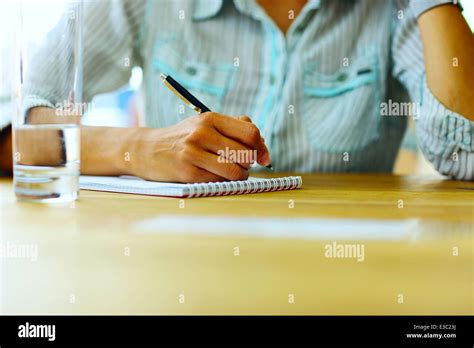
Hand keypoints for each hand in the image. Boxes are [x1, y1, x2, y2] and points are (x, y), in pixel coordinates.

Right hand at [121, 112, 270, 182]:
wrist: (146, 150)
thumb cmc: (183, 138)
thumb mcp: (205, 124)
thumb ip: (233, 127)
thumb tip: (261, 142)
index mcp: (210, 118)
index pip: (250, 132)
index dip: (262, 147)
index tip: (263, 157)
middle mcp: (202, 133)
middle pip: (246, 153)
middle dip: (250, 164)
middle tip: (243, 166)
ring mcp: (193, 153)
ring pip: (235, 170)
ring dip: (240, 176)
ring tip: (233, 173)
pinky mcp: (187, 172)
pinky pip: (219, 181)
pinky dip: (224, 182)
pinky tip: (215, 176)